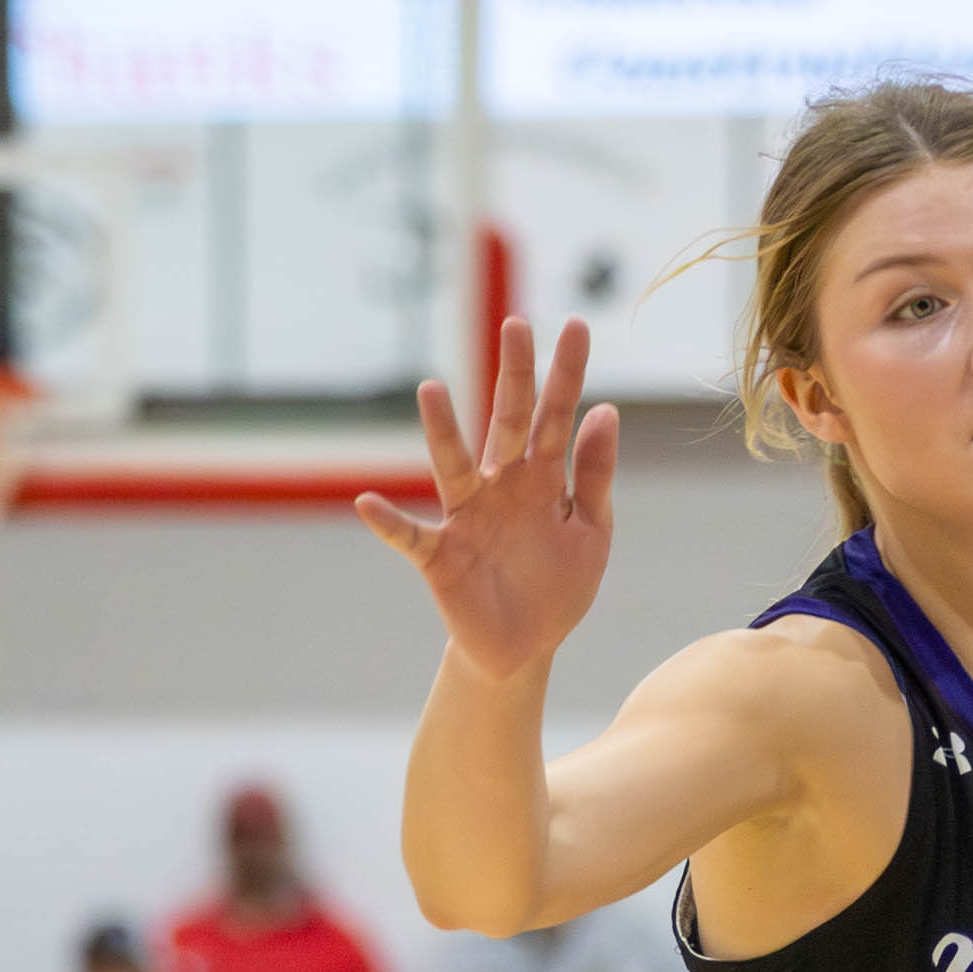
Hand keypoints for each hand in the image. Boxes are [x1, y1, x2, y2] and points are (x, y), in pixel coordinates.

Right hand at [357, 317, 619, 682]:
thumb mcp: (591, 530)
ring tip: (432, 391)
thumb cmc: (557, 584)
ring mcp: (466, 518)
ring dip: (442, 432)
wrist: (526, 647)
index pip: (556, 416)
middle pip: (507, 422)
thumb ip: (595, 474)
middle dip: (513, 376)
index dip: (567, 373)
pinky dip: (388, 523)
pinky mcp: (441, 558)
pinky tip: (367, 502)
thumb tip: (605, 411)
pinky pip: (410, 538)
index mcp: (541, 478)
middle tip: (516, 324)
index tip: (576, 325)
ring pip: (453, 466)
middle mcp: (500, 486)